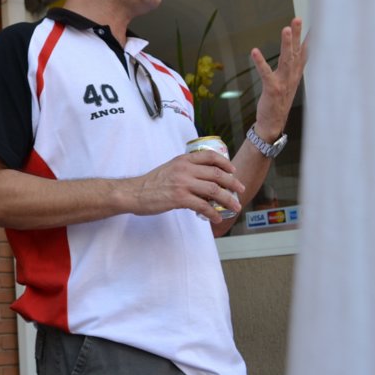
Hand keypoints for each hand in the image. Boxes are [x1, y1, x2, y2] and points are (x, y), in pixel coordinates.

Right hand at [127, 150, 244, 223]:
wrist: (134, 192)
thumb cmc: (151, 183)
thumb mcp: (170, 168)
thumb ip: (186, 170)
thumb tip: (205, 181)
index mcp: (183, 160)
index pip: (209, 156)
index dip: (225, 162)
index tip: (233, 170)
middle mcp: (184, 169)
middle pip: (217, 174)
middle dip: (232, 183)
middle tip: (240, 191)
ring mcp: (182, 183)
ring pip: (214, 190)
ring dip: (228, 200)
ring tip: (235, 207)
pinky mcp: (179, 198)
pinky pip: (203, 206)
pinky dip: (213, 213)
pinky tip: (216, 218)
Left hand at [251, 18, 308, 139]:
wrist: (273, 123)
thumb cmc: (279, 101)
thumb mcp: (289, 82)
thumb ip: (293, 66)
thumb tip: (297, 54)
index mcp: (296, 74)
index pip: (305, 53)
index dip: (309, 38)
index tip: (316, 23)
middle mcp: (293, 76)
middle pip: (296, 52)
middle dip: (297, 35)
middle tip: (298, 18)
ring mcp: (284, 83)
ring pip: (286, 60)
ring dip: (286, 44)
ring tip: (286, 29)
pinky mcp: (273, 89)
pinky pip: (266, 73)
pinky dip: (260, 62)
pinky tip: (254, 51)